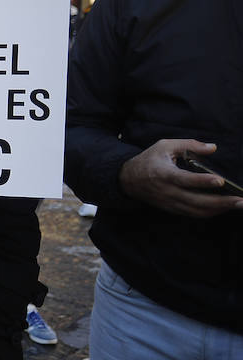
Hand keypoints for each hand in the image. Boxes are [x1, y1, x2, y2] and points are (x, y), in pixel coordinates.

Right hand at [119, 140, 242, 218]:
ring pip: (197, 211)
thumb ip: (189, 145)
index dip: (203, 182)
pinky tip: (223, 208)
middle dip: (221, 202)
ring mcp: (170, 202)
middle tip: (241, 200)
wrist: (127, 180)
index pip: (186, 180)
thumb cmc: (149, 159)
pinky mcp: (172, 209)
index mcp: (164, 174)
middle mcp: (167, 191)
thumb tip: (213, 147)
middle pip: (197, 201)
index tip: (221, 181)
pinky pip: (193, 214)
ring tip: (237, 205)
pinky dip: (210, 213)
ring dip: (219, 210)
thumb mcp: (165, 146)